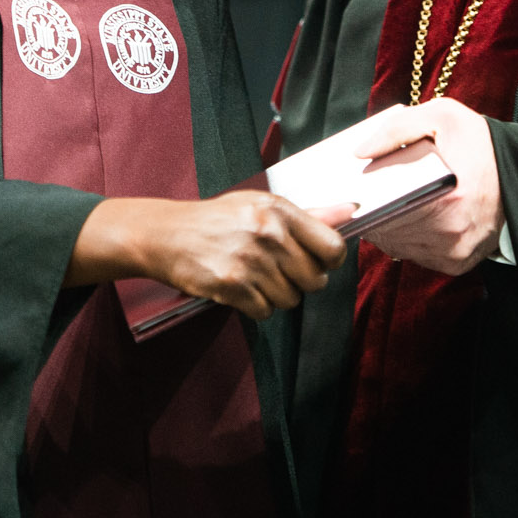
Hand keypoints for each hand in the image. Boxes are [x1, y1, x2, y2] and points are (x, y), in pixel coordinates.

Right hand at [68, 193, 349, 319]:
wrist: (166, 234)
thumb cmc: (217, 219)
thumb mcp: (260, 205)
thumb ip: (307, 214)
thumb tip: (351, 211)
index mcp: (279, 210)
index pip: (332, 247)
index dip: (329, 261)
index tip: (318, 262)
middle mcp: (268, 233)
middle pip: (314, 280)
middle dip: (299, 281)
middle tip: (277, 270)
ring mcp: (250, 261)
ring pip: (290, 299)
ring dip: (275, 295)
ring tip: (253, 276)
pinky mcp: (232, 286)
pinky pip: (265, 312)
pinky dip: (255, 306)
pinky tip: (239, 288)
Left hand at [354, 101, 503, 275]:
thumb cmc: (479, 143)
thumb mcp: (442, 116)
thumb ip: (397, 128)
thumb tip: (360, 151)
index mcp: (452, 200)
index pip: (386, 214)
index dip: (363, 206)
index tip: (352, 194)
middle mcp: (455, 234)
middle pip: (389, 232)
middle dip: (372, 215)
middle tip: (363, 196)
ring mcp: (457, 253)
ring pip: (399, 247)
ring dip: (387, 229)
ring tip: (384, 203)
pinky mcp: (458, 263)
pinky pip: (416, 256)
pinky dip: (405, 239)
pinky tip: (406, 217)